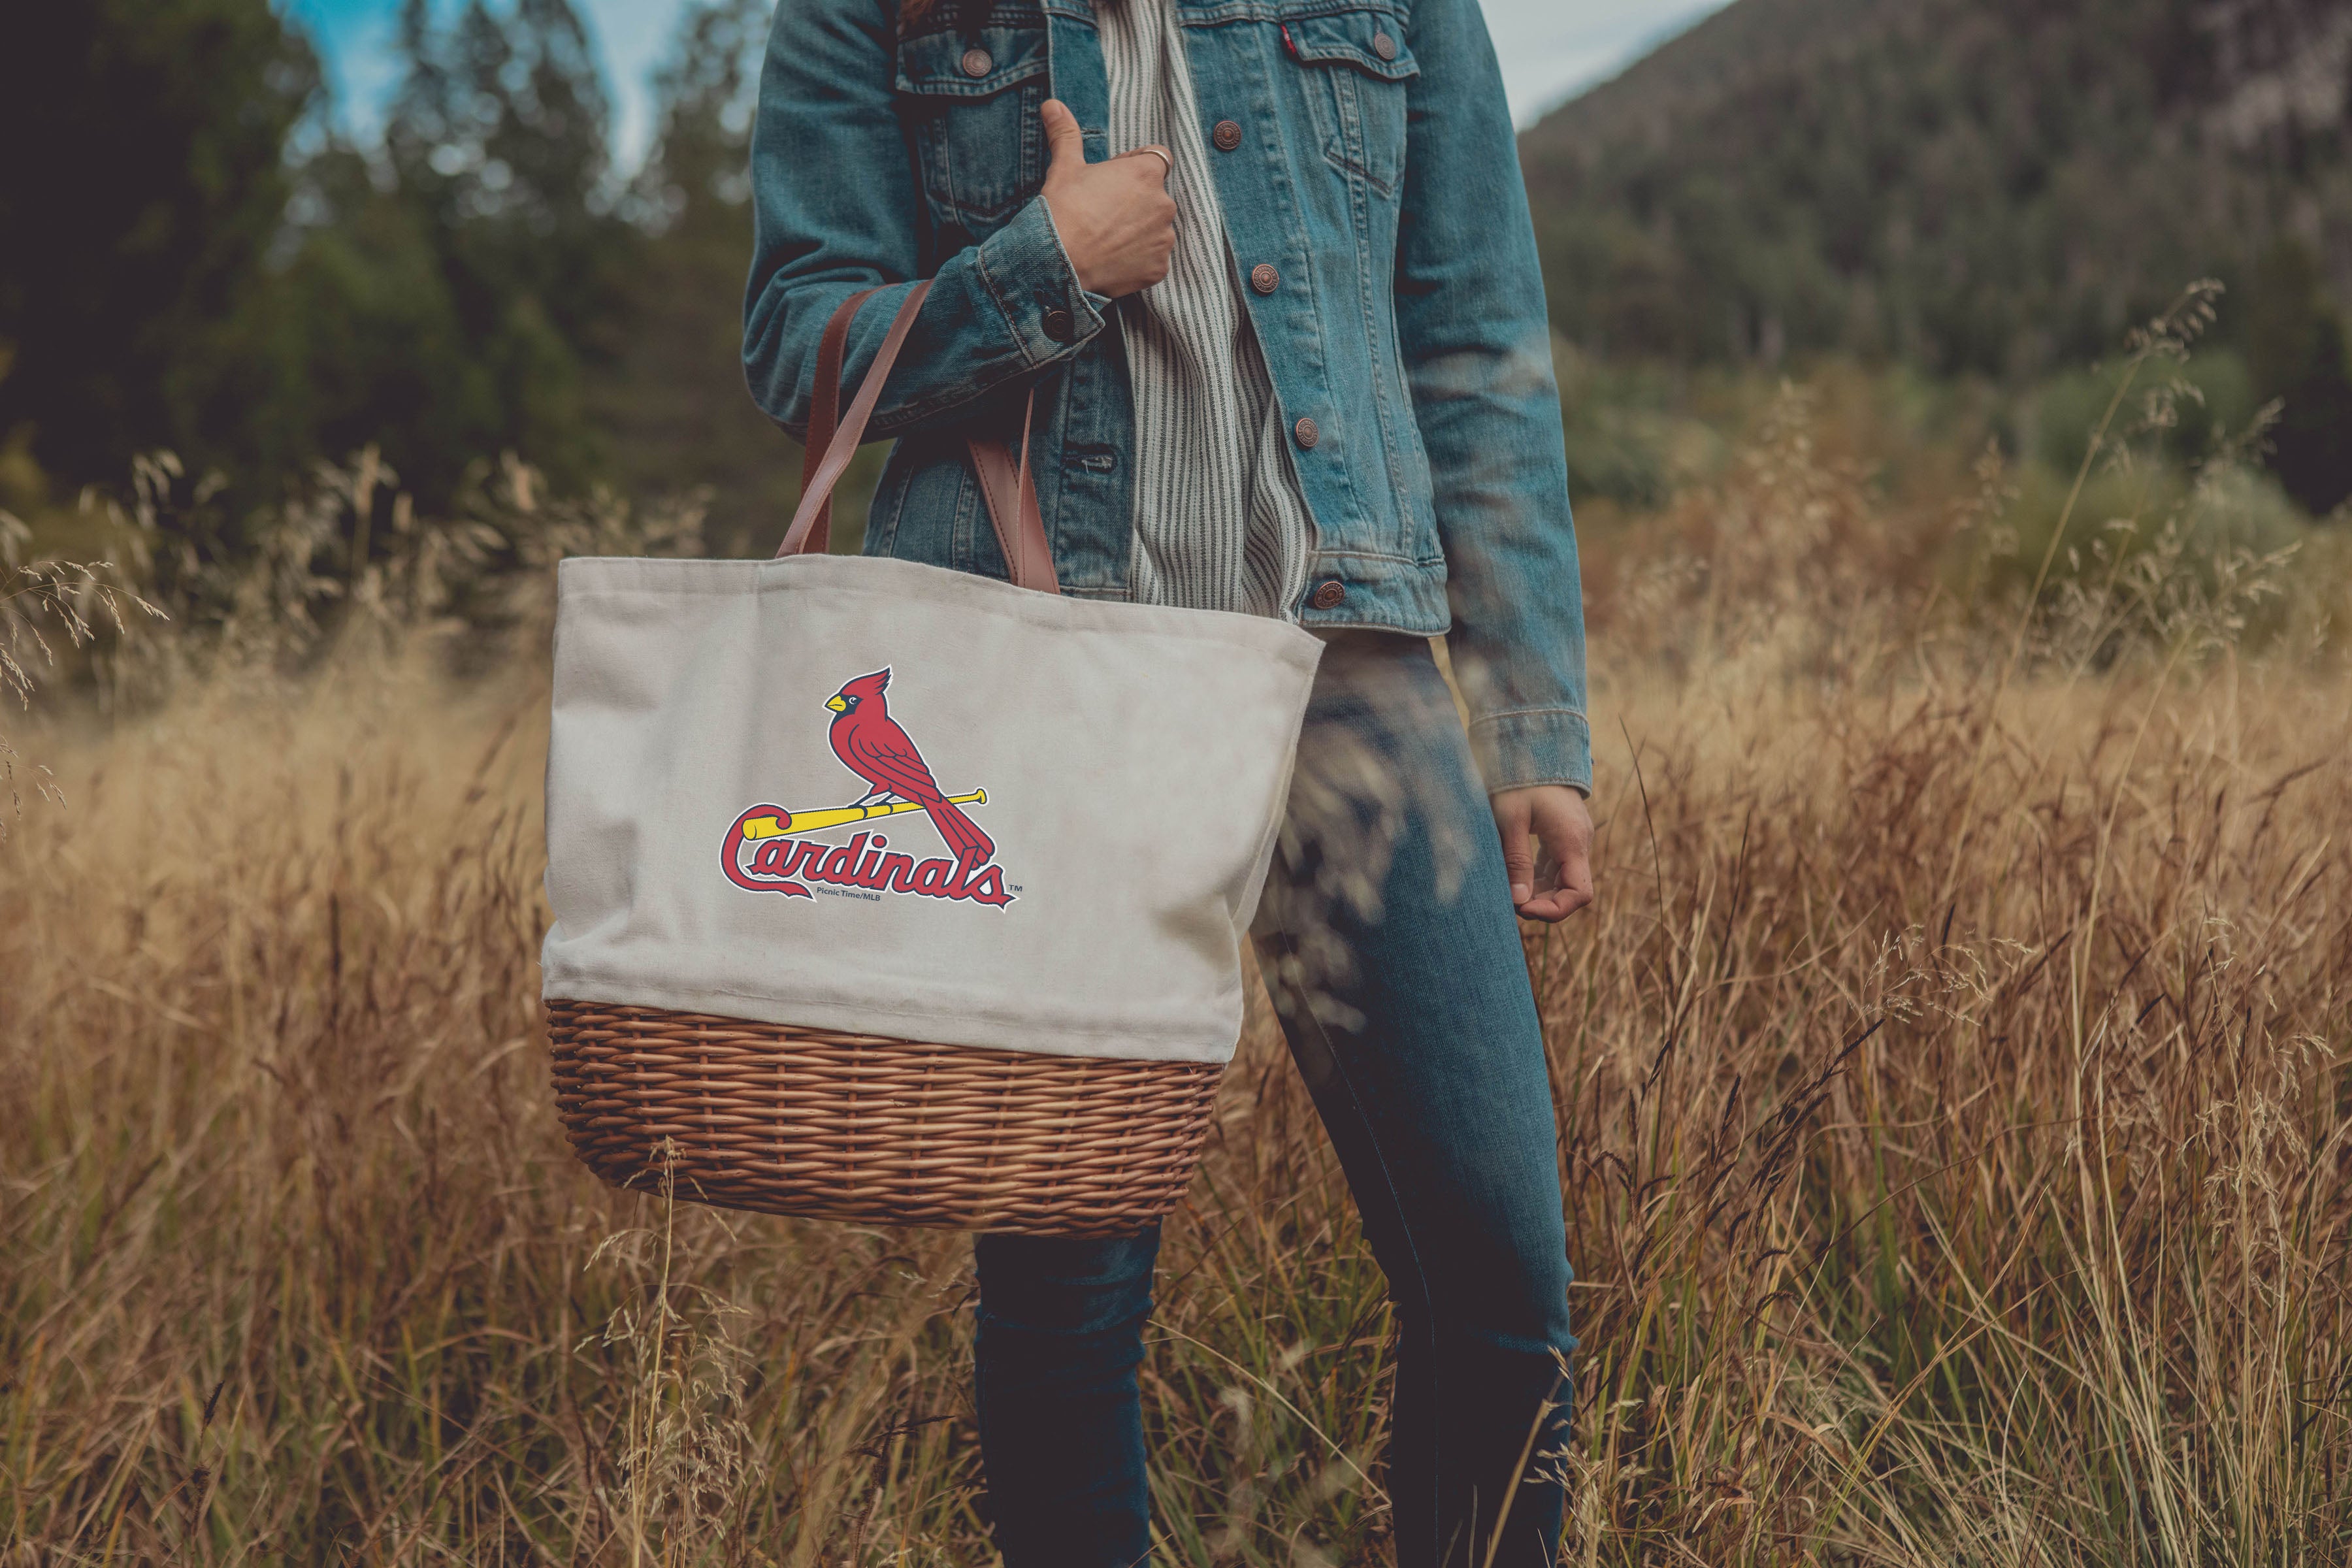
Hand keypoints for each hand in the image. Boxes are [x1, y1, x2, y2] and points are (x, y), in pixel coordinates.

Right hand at [1039, 98, 1175, 297]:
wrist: (1057, 263)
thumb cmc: (1062, 210)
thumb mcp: (1064, 167)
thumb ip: (1066, 133)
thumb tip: (1052, 104)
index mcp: (1147, 173)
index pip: (1157, 159)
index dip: (1134, 167)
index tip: (1111, 180)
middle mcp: (1164, 204)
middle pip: (1155, 197)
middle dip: (1135, 202)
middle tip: (1102, 213)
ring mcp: (1164, 239)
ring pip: (1155, 229)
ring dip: (1138, 231)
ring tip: (1106, 238)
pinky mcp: (1159, 269)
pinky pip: (1153, 259)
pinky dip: (1138, 259)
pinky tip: (1112, 259)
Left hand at [1491, 785, 1594, 922]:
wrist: (1533, 745)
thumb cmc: (1520, 779)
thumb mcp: (1511, 819)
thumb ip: (1516, 860)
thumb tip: (1518, 901)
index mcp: (1571, 841)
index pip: (1579, 893)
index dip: (1554, 910)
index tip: (1523, 909)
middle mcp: (1579, 842)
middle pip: (1571, 890)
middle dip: (1542, 903)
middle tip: (1509, 903)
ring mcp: (1573, 838)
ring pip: (1562, 879)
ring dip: (1538, 891)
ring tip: (1508, 891)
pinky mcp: (1563, 834)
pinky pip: (1555, 866)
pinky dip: (1537, 877)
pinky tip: (1515, 877)